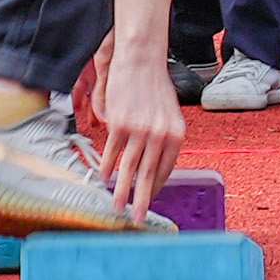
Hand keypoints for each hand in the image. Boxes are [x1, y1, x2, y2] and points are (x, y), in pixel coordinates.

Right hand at [82, 34, 189, 210]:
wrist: (141, 60)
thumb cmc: (155, 86)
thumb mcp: (170, 114)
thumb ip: (165, 139)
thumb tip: (156, 164)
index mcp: (176, 135)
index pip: (165, 170)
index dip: (156, 189)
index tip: (149, 202)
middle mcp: (160, 135)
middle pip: (148, 176)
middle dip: (142, 201)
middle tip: (137, 219)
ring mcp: (139, 131)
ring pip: (129, 169)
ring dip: (121, 191)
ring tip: (116, 206)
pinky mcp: (120, 125)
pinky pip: (111, 153)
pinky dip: (106, 168)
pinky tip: (102, 179)